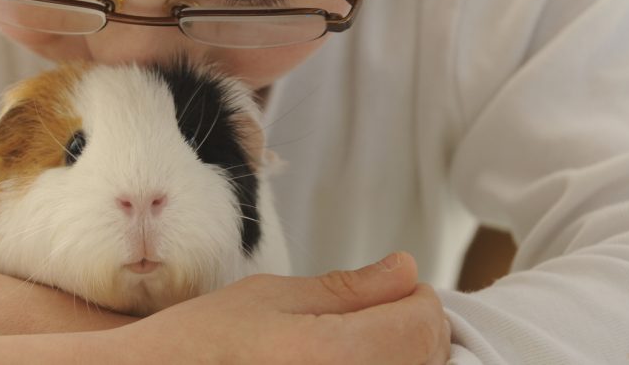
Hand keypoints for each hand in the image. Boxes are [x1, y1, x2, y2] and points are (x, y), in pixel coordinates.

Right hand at [107, 252, 450, 363]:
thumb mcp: (268, 297)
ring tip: (336, 349)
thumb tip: (406, 272)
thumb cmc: (200, 345)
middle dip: (406, 329)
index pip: (425, 320)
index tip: (383, 292)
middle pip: (428, 355)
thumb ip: (346, 288)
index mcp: (333, 354)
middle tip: (356, 321)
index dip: (409, 296)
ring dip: (396, 357)